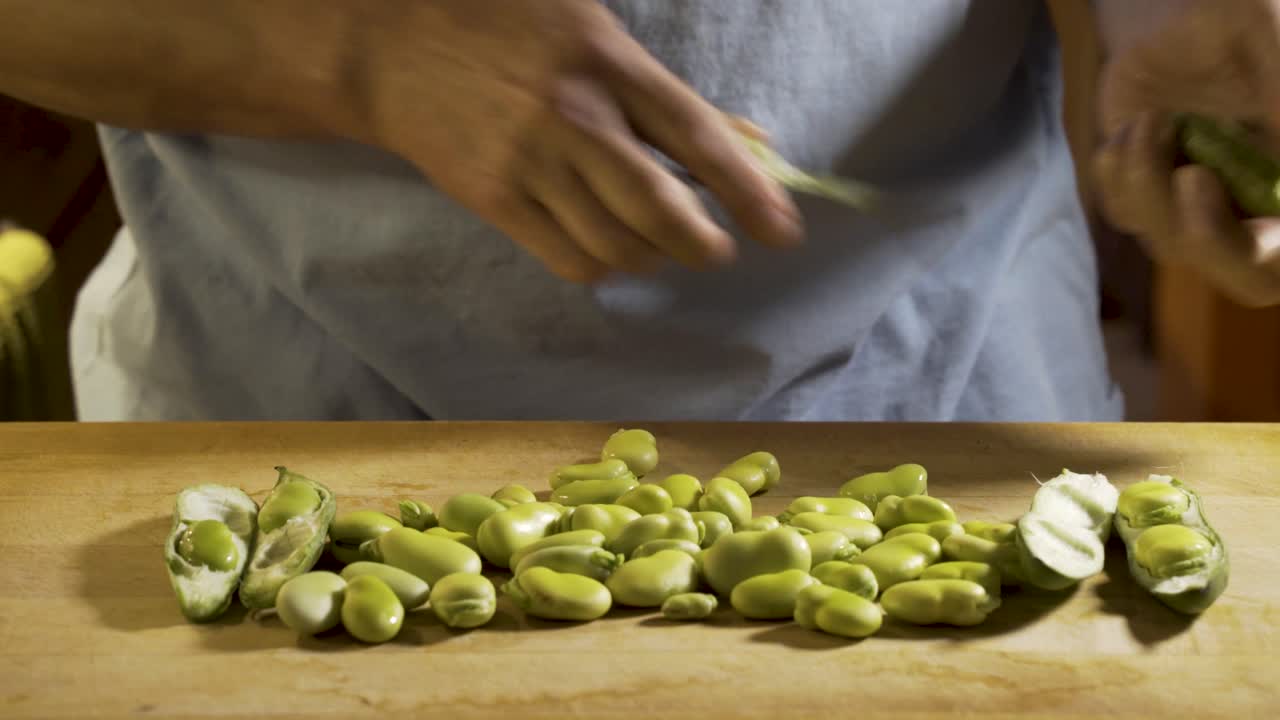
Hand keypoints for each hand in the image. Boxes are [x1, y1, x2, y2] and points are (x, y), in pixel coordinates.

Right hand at [353, 0, 802, 283]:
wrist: (390, 41)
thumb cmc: (506, 23)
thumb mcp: (595, 30)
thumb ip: (670, 93)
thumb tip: (751, 140)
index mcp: (608, 64)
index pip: (696, 137)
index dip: (748, 191)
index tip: (783, 230)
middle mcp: (574, 118)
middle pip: (659, 208)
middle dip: (703, 244)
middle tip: (716, 250)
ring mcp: (529, 164)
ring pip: (616, 244)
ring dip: (653, 258)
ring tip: (659, 245)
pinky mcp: (493, 200)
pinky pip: (567, 259)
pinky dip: (603, 267)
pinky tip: (609, 249)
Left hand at [1094, 0, 1279, 306]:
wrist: (1201, 13)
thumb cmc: (1258, 29)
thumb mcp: (1277, 56)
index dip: (1249, 249)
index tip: (1204, 186)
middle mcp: (1260, 211)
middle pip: (1239, 273)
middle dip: (1201, 234)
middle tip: (1188, 175)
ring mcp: (1200, 207)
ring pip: (1167, 241)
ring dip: (1147, 185)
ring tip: (1154, 120)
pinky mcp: (1147, 190)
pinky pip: (1123, 210)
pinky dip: (1119, 172)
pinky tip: (1136, 126)